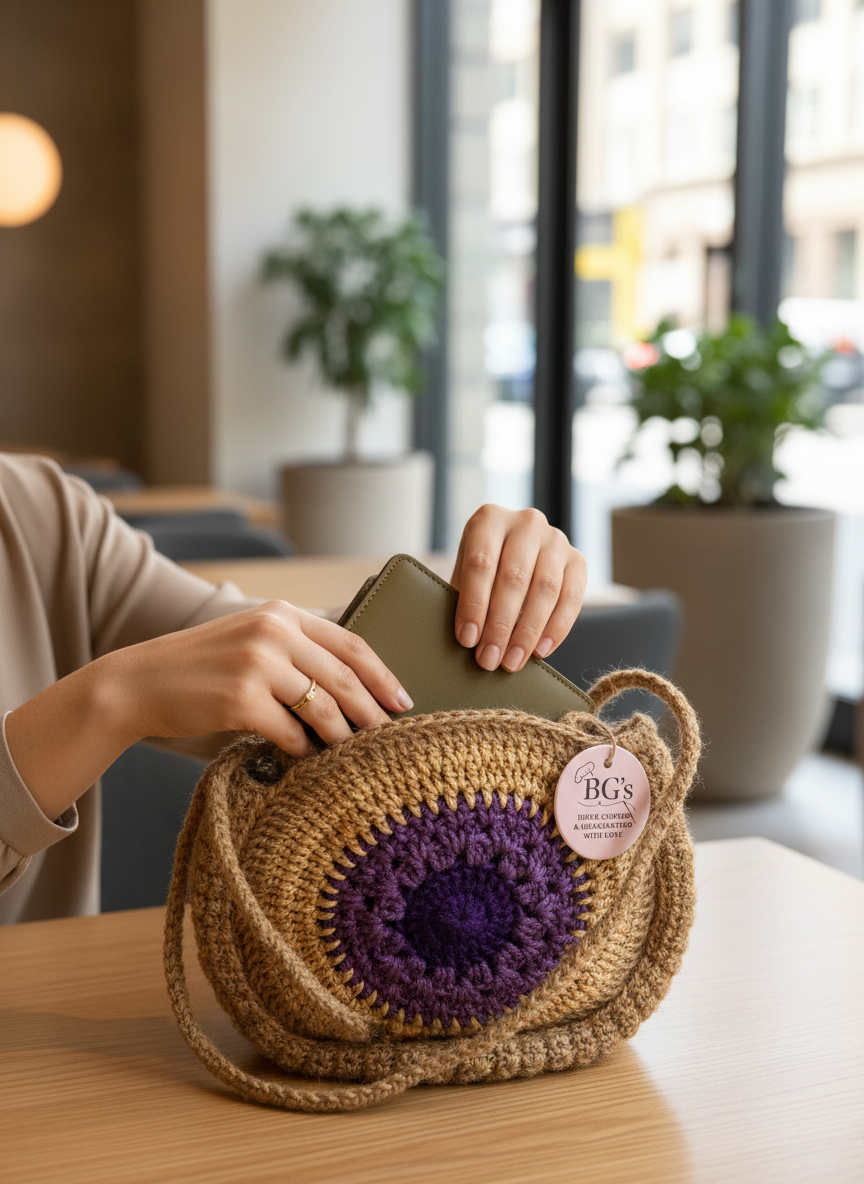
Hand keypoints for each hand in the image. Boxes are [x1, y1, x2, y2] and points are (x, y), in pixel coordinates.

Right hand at [6, 603, 412, 820]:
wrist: (140, 682)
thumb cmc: (202, 669)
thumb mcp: (251, 639)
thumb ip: (296, 649)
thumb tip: (354, 685)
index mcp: (282, 614)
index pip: (351, 644)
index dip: (382, 675)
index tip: (402, 700)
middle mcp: (274, 632)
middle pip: (345, 678)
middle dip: (373, 711)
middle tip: (389, 736)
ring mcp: (258, 664)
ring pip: (323, 708)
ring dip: (341, 736)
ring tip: (349, 752)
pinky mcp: (241, 699)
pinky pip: (291, 733)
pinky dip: (303, 749)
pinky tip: (304, 757)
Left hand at [450, 505, 586, 672]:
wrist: (513, 556)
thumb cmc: (482, 572)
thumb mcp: (466, 575)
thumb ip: (465, 600)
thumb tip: (467, 641)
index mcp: (489, 519)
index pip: (481, 562)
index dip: (474, 604)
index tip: (467, 639)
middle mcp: (526, 523)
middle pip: (514, 577)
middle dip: (500, 625)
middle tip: (489, 659)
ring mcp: (556, 539)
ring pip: (545, 589)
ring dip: (527, 632)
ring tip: (512, 661)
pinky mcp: (578, 560)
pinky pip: (572, 597)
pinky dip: (557, 628)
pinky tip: (541, 651)